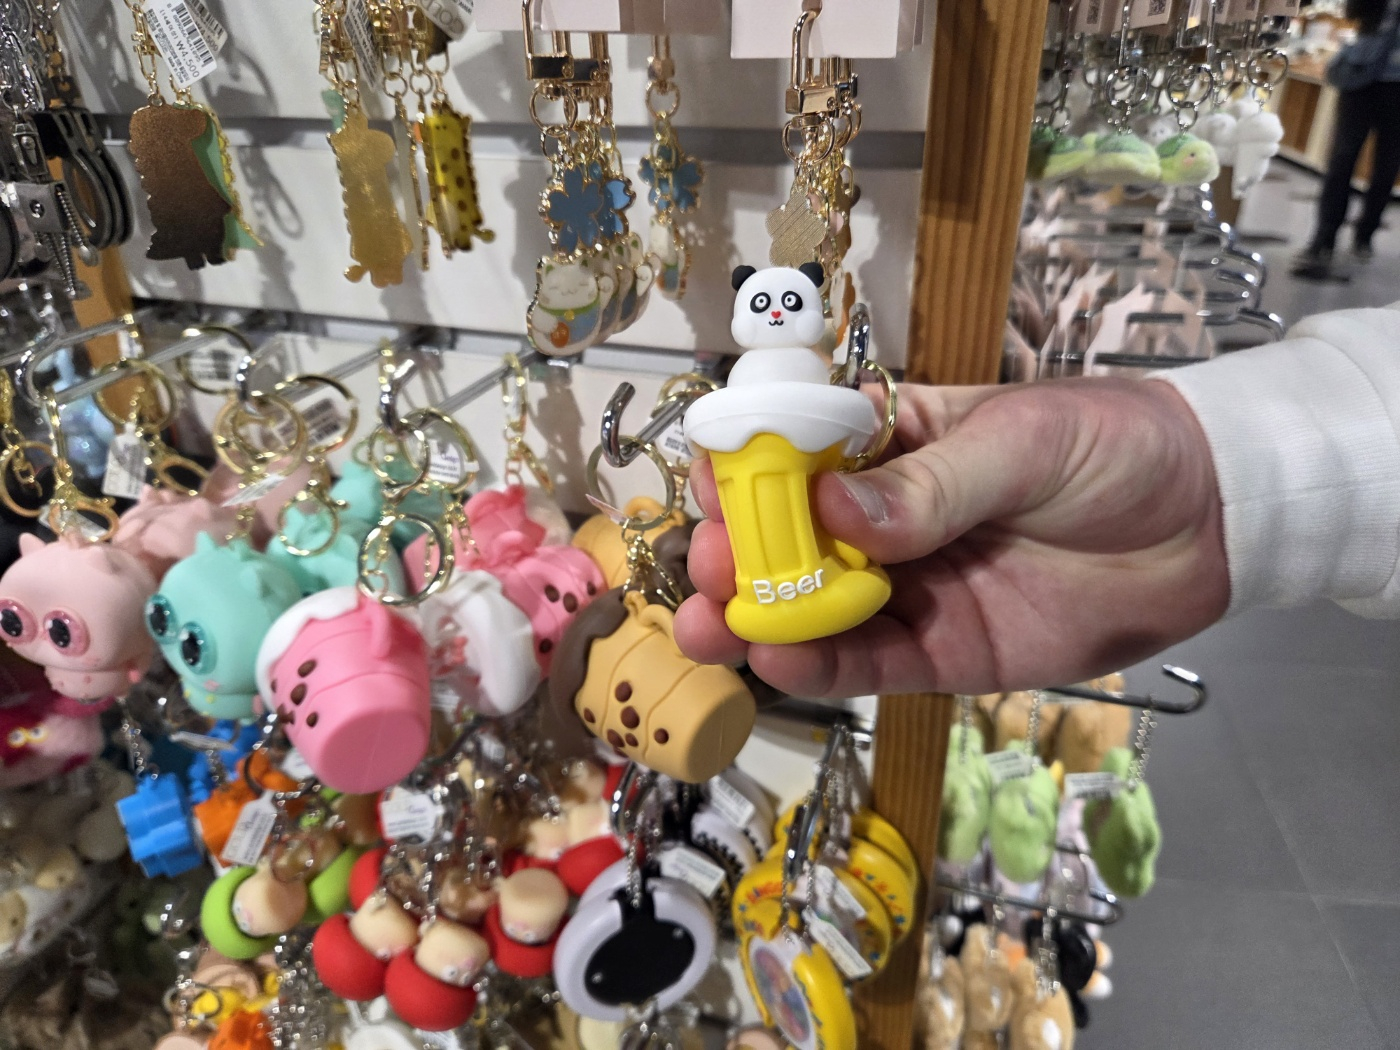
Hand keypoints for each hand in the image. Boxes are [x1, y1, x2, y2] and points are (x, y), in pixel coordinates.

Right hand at [673, 378, 1228, 697]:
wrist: (1208, 525)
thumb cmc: (1114, 449)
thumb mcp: (1023, 443)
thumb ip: (930, 484)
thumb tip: (831, 511)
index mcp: (897, 443)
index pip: (801, 454)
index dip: (748, 469)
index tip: (709, 486)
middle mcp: (886, 520)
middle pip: (791, 539)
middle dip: (737, 553)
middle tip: (704, 568)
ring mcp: (910, 589)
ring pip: (813, 608)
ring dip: (756, 617)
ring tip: (707, 628)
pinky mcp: (940, 652)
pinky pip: (868, 663)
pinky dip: (818, 665)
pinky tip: (775, 661)